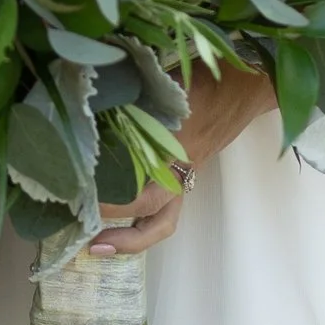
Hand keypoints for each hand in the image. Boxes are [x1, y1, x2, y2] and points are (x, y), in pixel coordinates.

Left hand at [88, 62, 272, 255]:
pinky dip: (142, 216)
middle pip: (158, 218)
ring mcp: (186, 174)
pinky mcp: (186, 170)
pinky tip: (117, 211)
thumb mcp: (160, 89)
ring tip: (103, 243)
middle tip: (89, 240)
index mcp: (173, 153)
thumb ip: (129, 105)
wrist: (240, 85)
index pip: (143, 195)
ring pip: (165, 219)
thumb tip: (86, 115)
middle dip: (125, 237)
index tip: (84, 203)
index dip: (113, 206)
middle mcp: (180, 171)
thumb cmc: (200, 82)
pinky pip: (166, 203)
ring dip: (135, 237)